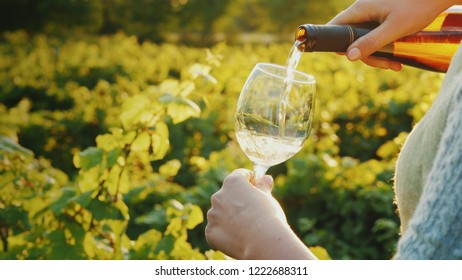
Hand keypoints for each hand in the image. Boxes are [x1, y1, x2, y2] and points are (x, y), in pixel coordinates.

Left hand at [205, 169, 315, 259]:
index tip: (256, 188)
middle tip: (252, 212)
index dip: (250, 181)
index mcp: (232, 182)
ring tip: (246, 228)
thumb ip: (263, 186)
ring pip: (221, 213)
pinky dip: (225, 233)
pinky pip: (217, 229)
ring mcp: (212, 215)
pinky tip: (238, 238)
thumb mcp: (268, 197)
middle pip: (228, 195)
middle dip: (238, 201)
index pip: (240, 175)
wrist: (263, 242)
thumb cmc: (268, 216)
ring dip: (230, 217)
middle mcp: (218, 196)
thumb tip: (266, 178)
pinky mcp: (210, 231)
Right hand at [328, 0, 457, 69]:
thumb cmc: (418, 7)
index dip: (337, 44)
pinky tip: (396, 57)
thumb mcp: (394, 29)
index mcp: (361, 9)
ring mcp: (372, 14)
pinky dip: (383, 48)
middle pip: (352, 39)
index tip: (351, 58)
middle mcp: (363, 10)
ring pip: (364, 40)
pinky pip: (374, 36)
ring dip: (378, 55)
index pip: (335, 27)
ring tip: (396, 64)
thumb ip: (371, 42)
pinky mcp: (381, 18)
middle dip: (367, 56)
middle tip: (386, 65)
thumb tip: (349, 56)